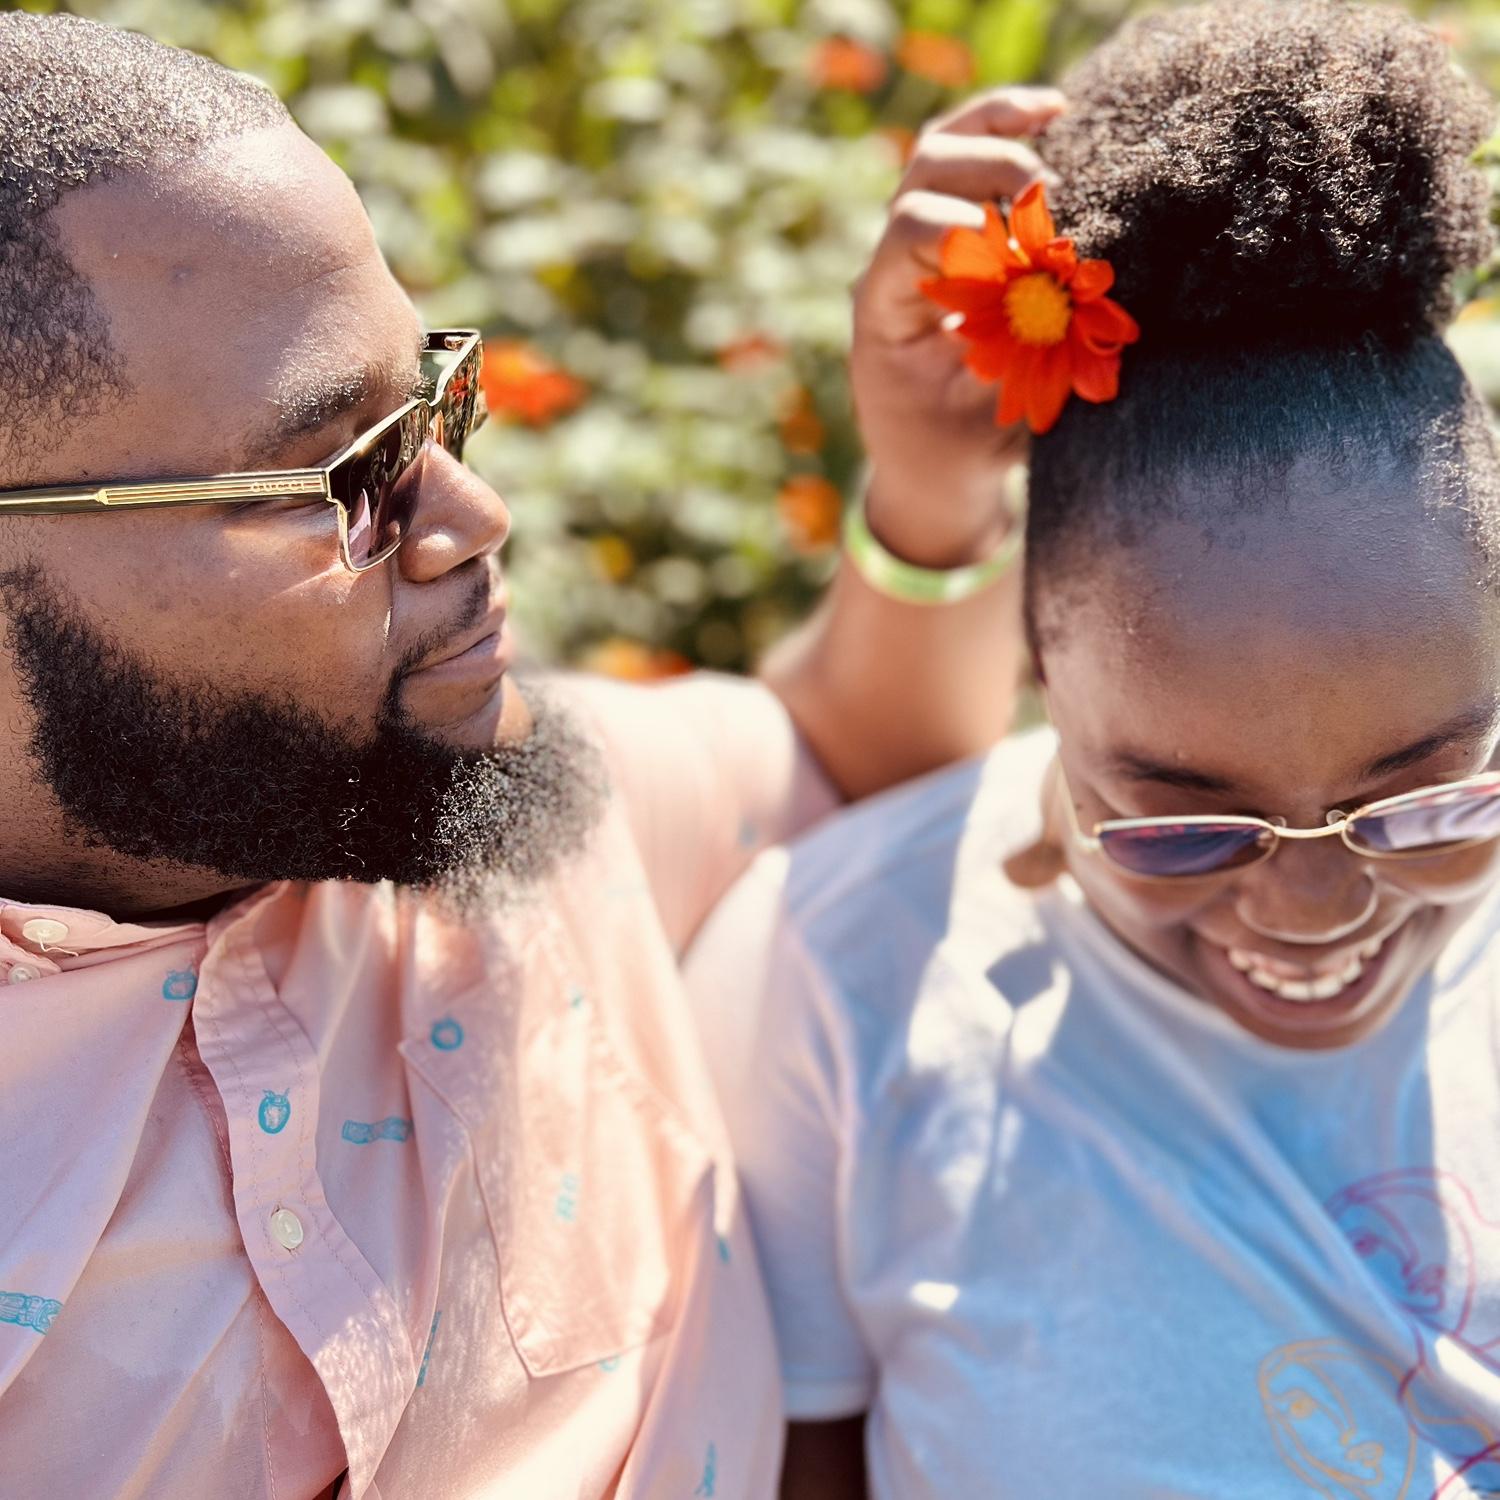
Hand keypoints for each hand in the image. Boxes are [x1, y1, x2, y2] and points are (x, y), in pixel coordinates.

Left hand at [849, 86, 1064, 567]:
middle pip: (919, 176)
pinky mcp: (948, 239)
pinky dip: (1001, 129)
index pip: (909, 233)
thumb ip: (1026, 358)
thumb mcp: (995, 416)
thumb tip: (1077, 295)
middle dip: (984, 167)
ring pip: (936, 154)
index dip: (967, 230)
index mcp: (883, 310)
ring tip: (1055, 115)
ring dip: (993, 127)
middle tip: (1044, 186)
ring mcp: (915, 248)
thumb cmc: (959, 453)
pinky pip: (963, 165)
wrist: (933, 473)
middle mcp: (890, 268)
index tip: (1020, 256)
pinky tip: (1054, 111)